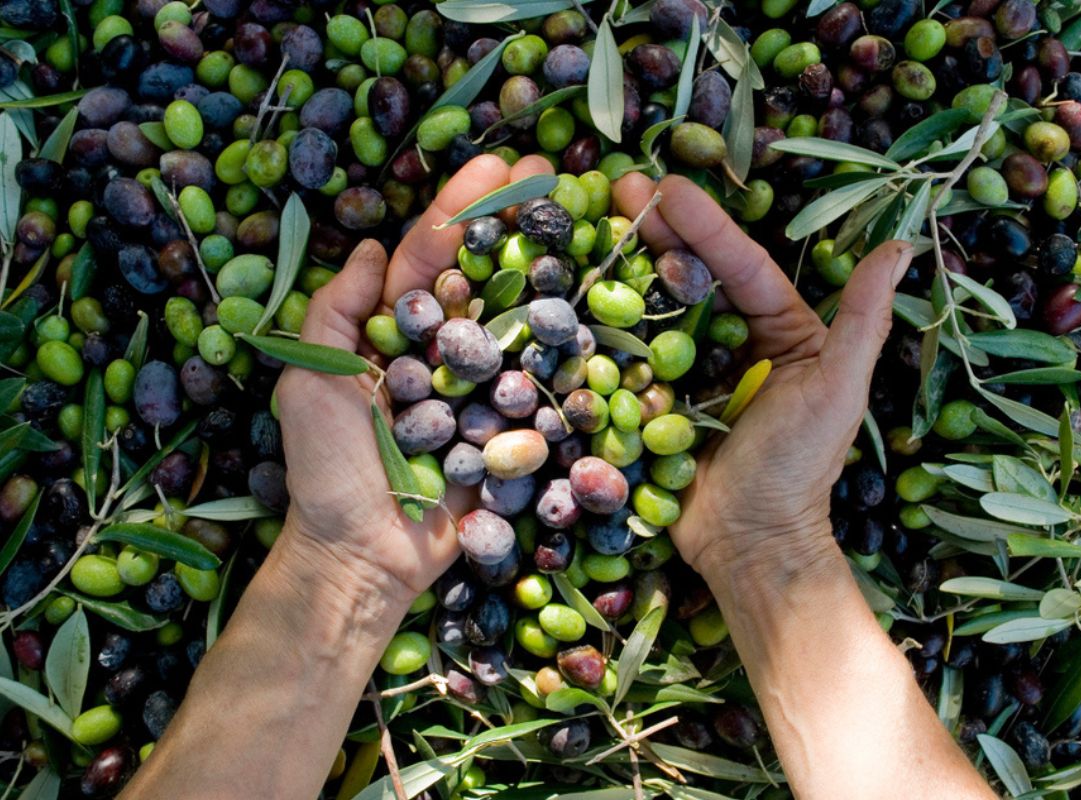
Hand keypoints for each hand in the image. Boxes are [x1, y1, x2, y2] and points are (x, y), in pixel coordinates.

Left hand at [276, 155, 550, 601]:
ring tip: (586, 223)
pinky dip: (567, 349)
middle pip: (484, 276)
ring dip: (550, 271)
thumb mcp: (310, 382)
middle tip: (557, 174)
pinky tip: (598, 308)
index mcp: (392, 334)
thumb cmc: (329, 471)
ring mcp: (481, 389)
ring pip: (519, 322)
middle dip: (516, 222)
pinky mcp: (511, 430)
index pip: (429, 258)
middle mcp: (441, 352)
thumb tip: (370, 249)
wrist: (366, 558)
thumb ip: (335, 312)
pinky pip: (542, 386)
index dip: (461, 209)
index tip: (500, 165)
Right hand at [612, 174, 912, 580]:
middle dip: (658, 230)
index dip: (706, 226)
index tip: (668, 188)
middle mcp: (735, 342)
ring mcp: (690, 371)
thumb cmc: (800, 468)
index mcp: (782, 331)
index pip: (741, 266)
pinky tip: (579, 288)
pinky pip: (631, 355)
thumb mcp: (837, 389)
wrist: (748, 543)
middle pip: (693, 276)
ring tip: (594, 222)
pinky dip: (608, 323)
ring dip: (627, 265)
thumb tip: (900, 246)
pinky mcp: (655, 400)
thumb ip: (862, 319)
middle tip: (618, 186)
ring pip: (658, 307)